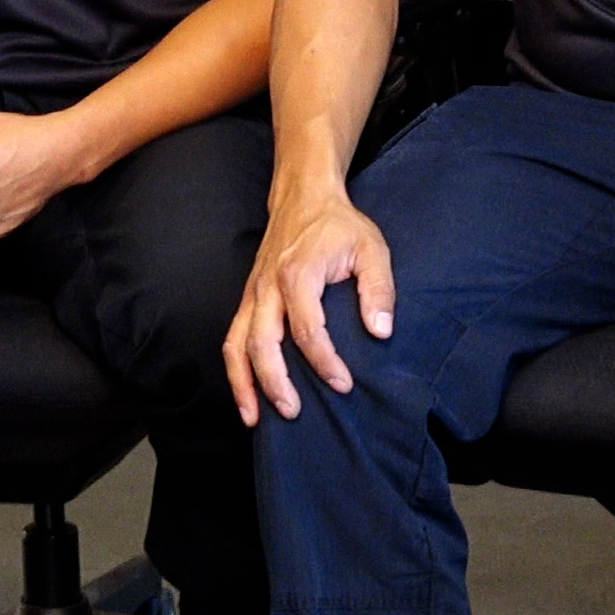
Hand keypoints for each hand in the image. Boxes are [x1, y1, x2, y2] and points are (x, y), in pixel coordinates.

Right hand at [226, 180, 393, 426]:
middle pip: (262, 342)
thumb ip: (378, 289)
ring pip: (236, 343)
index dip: (325, 361)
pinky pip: (233, 337)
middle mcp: (268, 286)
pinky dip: (235, 368)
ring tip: (255, 418)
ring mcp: (252, 293)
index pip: (308, 329)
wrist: (303, 196)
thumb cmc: (338, 225)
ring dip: (243, 382)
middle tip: (295, 412)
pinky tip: (247, 395)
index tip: (343, 384)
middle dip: (275, 382)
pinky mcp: (247, 298)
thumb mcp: (371, 248)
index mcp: (298, 273)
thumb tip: (380, 331)